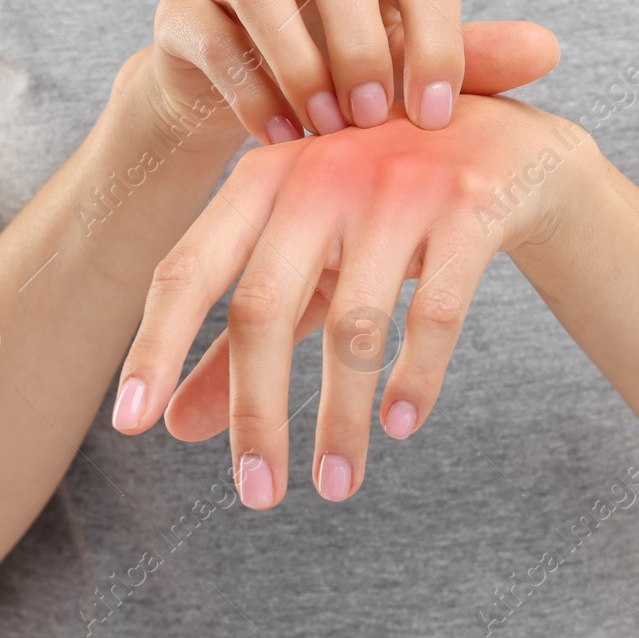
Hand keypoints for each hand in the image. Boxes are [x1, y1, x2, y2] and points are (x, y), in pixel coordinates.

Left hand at [110, 96, 598, 508]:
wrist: (507, 141)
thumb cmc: (378, 208)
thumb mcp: (304, 262)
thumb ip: (236, 339)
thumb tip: (170, 428)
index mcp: (262, 180)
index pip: (188, 269)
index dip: (154, 345)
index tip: (130, 425)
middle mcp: (319, 175)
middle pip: (262, 307)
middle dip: (256, 413)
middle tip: (256, 496)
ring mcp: (399, 187)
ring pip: (354, 326)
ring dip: (340, 419)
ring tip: (334, 487)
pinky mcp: (472, 208)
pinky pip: (436, 312)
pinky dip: (416, 377)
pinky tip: (400, 425)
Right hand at [148, 0, 558, 146]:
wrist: (239, 104)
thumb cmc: (337, 87)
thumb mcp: (404, 81)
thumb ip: (467, 63)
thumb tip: (550, 50)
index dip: (437, 38)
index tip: (436, 117)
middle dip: (360, 44)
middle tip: (373, 120)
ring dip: (296, 61)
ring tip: (321, 132)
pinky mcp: (182, 7)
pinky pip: (210, 34)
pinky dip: (246, 88)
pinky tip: (276, 139)